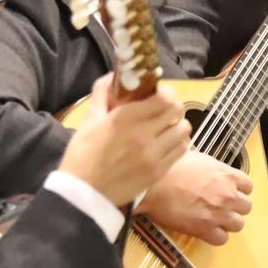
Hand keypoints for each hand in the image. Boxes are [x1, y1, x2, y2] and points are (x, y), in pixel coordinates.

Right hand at [59, 76, 188, 206]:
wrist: (83, 192)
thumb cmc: (83, 153)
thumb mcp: (90, 119)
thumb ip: (102, 93)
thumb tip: (113, 75)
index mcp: (127, 117)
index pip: (165, 97)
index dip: (165, 92)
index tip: (158, 94)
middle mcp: (145, 134)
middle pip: (177, 110)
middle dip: (171, 107)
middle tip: (162, 110)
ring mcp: (154, 154)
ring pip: (183, 130)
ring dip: (176, 125)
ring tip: (166, 128)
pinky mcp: (159, 171)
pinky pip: (181, 150)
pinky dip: (177, 143)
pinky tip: (166, 144)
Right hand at [142, 149, 252, 243]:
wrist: (154, 185)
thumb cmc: (170, 169)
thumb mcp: (199, 159)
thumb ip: (214, 169)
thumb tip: (215, 171)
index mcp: (227, 175)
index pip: (248, 186)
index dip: (239, 190)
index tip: (232, 191)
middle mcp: (227, 195)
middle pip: (246, 207)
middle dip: (235, 207)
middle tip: (222, 206)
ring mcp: (218, 213)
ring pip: (238, 225)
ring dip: (228, 222)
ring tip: (213, 219)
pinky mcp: (205, 229)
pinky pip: (222, 239)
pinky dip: (216, 236)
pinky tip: (206, 229)